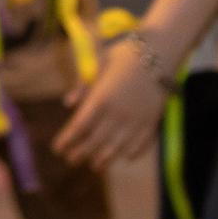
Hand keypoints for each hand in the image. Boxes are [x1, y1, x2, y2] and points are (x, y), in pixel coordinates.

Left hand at [53, 34, 167, 170]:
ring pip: (118, 147)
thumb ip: (83, 85)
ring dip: (105, 158)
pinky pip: (142, 143)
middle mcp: (118, 113)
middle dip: (81, 152)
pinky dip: (134, 152)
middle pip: (95, 140)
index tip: (57, 149)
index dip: (67, 140)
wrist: (160, 52)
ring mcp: (136, 120)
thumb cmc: (125, 54)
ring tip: (96, 166)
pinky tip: (126, 157)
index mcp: (101, 98)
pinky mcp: (153, 121)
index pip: (79, 126)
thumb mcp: (98, 64)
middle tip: (71, 161)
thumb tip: (68, 104)